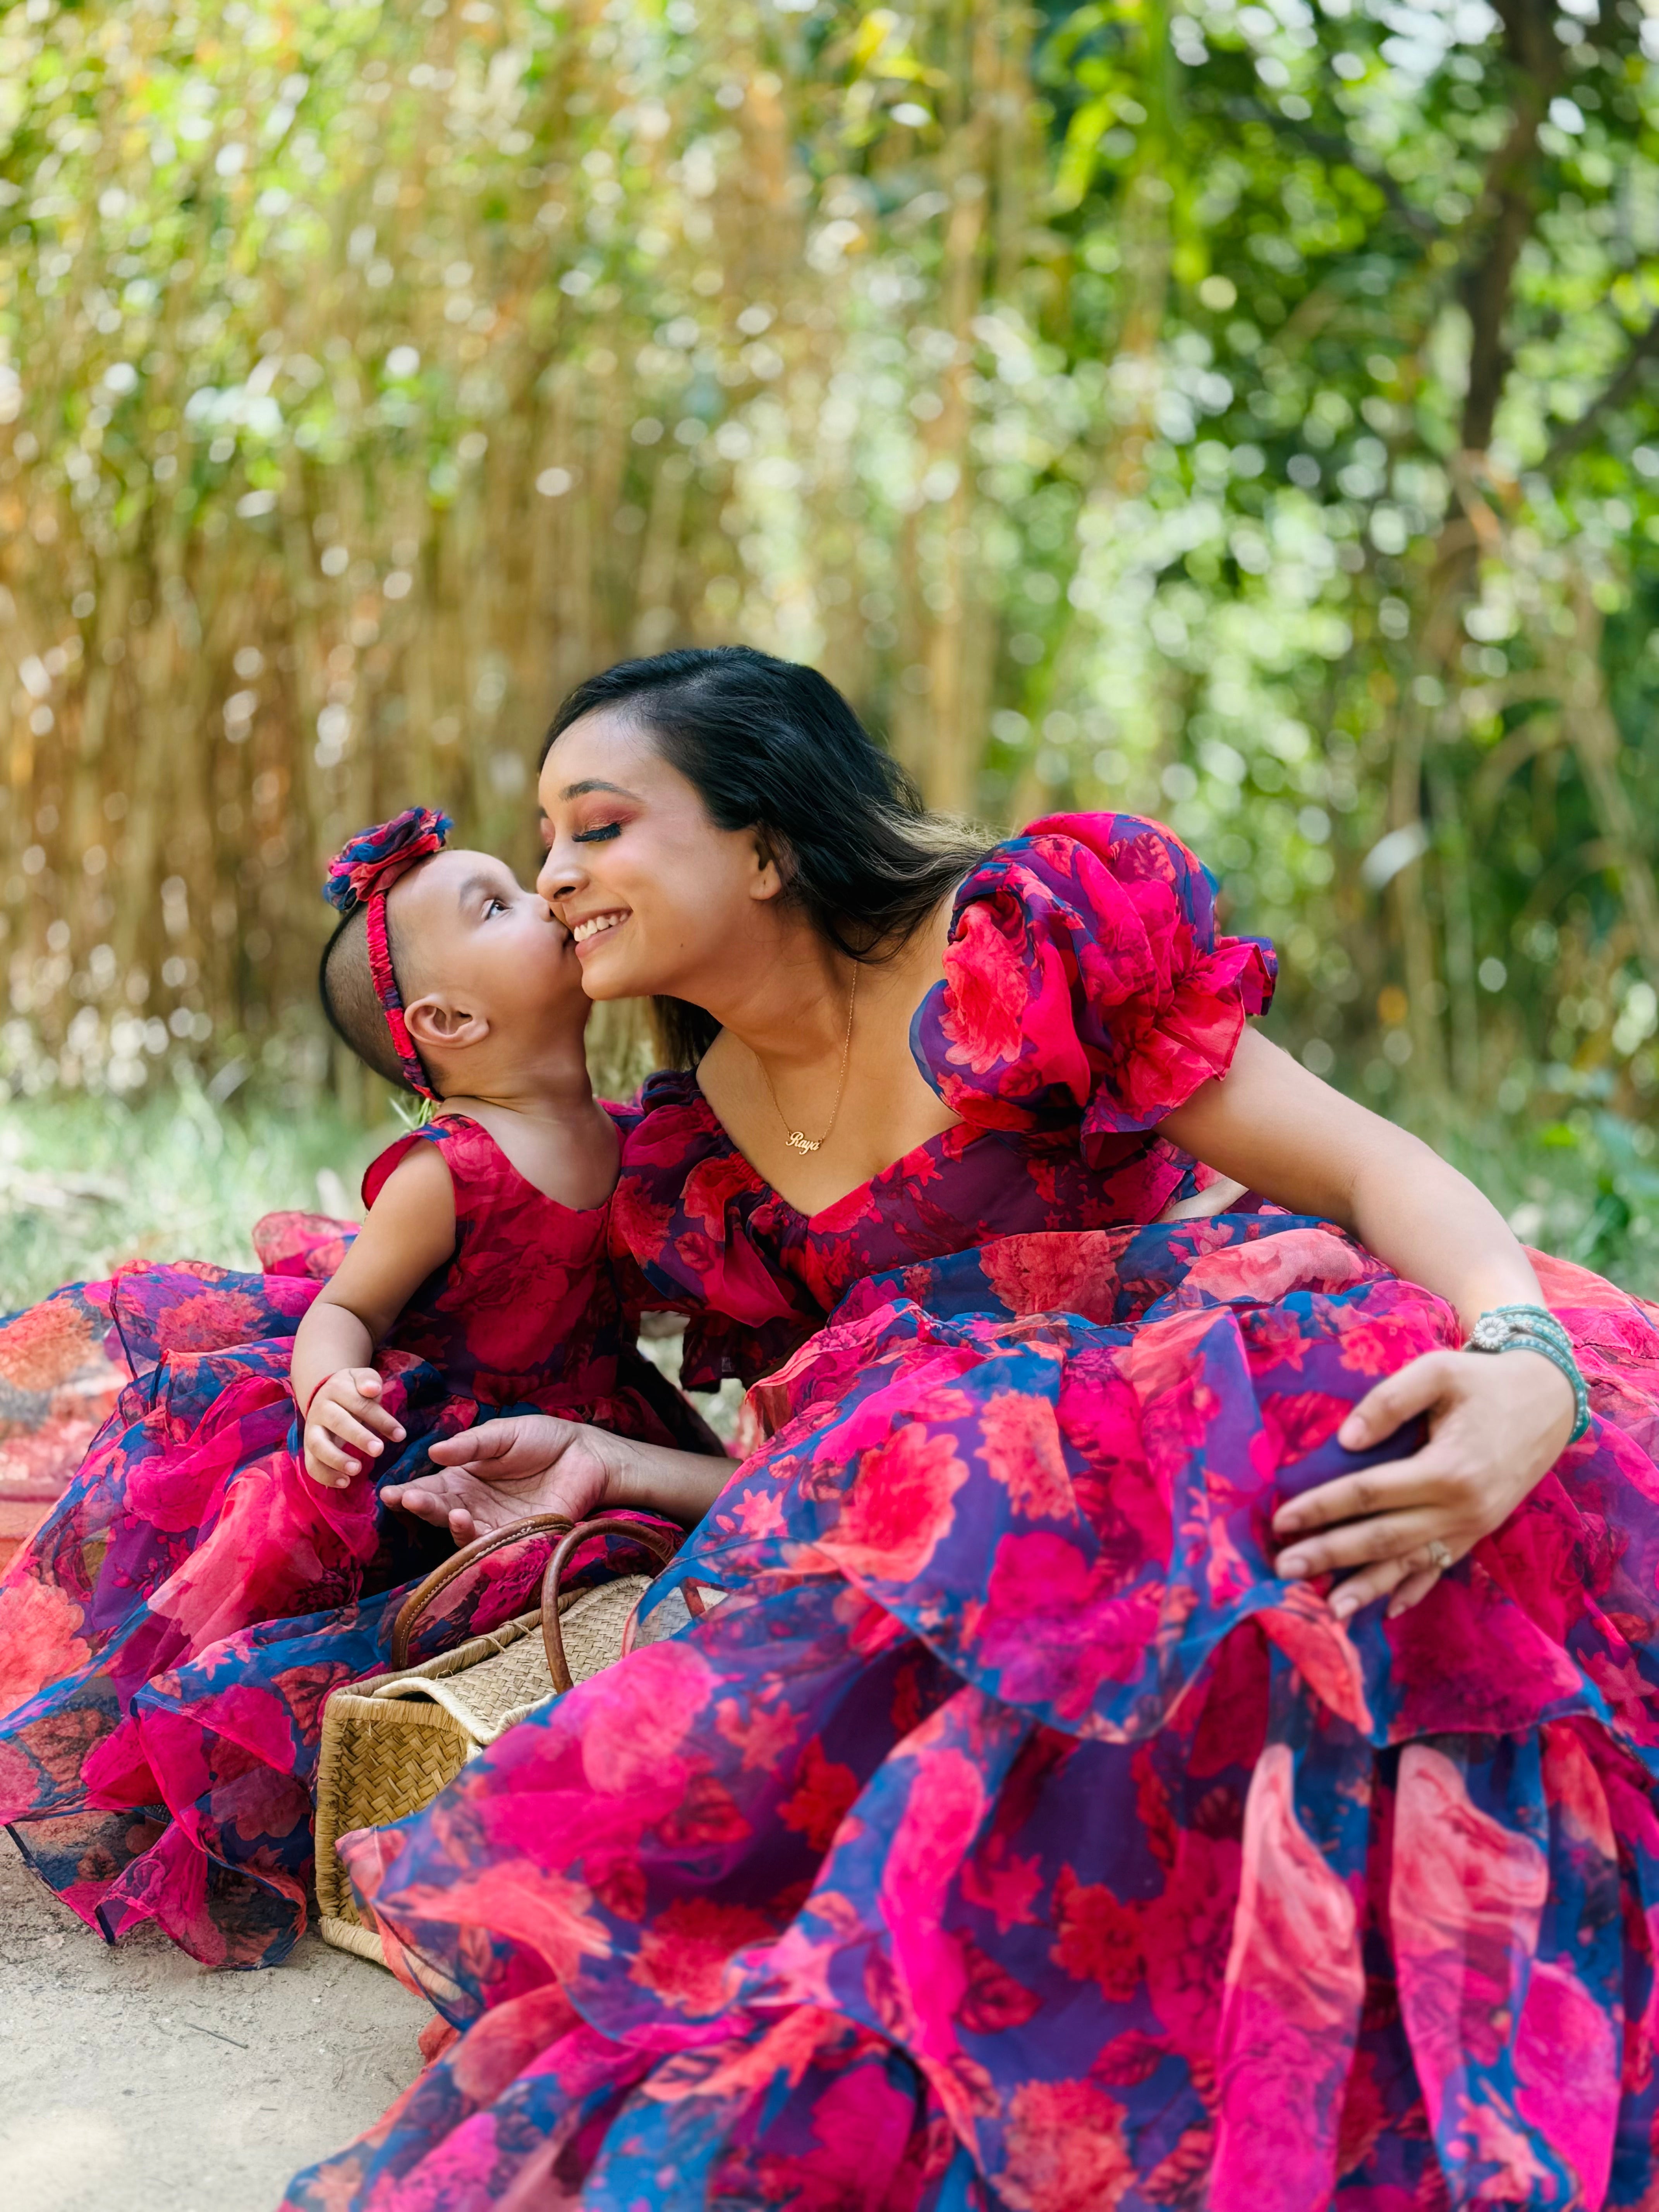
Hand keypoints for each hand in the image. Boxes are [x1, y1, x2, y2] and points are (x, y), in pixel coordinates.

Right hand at [303, 1367, 405, 1489]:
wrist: (325, 1394)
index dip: (380, 1419)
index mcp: (337, 1389)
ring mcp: (311, 1429)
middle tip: (379, 1450)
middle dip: (358, 1437)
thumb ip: (369, 1381)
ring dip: (336, 1459)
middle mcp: (321, 1409)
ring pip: (317, 1444)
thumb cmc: (352, 1389)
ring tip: (357, 1470)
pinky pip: (311, 1463)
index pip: (360, 1403)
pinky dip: (324, 1475)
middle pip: (337, 1422)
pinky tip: (344, 1483)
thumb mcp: (361, 1377)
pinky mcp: (308, 1448)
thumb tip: (373, 1389)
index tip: (401, 1435)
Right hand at [381, 1415, 633, 1545]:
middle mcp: (473, 1504)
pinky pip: (492, 1544)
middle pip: (440, 1511)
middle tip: (406, 1499)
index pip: (430, 1488)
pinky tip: (467, 1521)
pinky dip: (477, 1537)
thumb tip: (435, 1452)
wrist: (586, 1455)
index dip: (408, 1492)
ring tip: (446, 1509)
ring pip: (461, 1531)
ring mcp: (494, 1523)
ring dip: (448, 1522)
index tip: (388, 1493)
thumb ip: (471, 1444)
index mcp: (464, 1478)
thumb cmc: (542, 1439)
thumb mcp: (502, 1434)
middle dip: (422, 1507)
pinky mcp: (518, 1537)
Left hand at [1271, 1347, 1576, 1621]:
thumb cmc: (1484, 1381)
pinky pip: (1440, 1567)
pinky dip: (1413, 1589)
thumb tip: (1344, 1440)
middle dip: (1330, 1555)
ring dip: (1367, 1587)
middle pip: (1383, 1538)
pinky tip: (1387, 1610)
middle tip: (1283, 1569)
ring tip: (1327, 1609)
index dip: (1323, 1507)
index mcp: (1448, 1469)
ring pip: (1410, 1563)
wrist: (1547, 1400)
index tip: (1281, 1520)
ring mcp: (1473, 1526)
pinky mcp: (1479, 1531)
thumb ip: (1388, 1402)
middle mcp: (1462, 1508)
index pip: (1369, 1493)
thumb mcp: (1437, 1372)